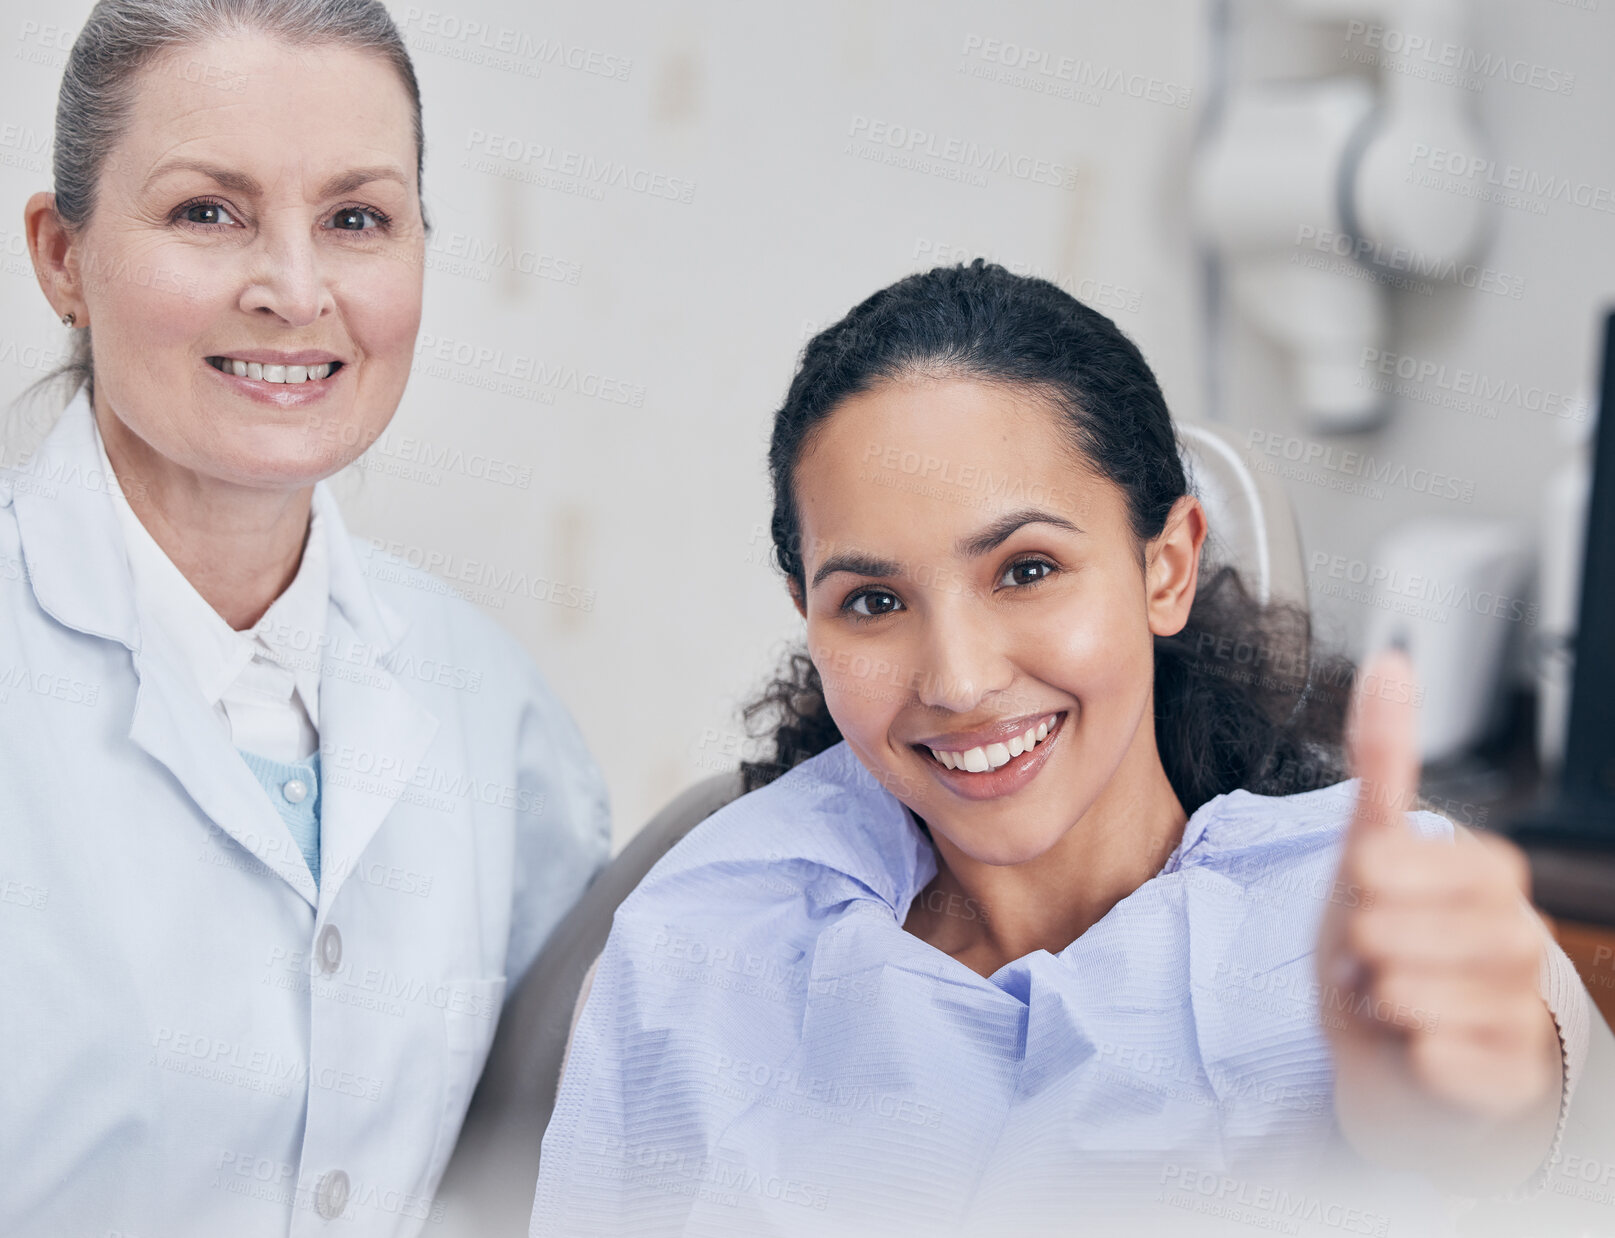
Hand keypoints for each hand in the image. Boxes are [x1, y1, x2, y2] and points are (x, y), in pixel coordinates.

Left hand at [1315, 647, 1562, 1190]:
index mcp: (1492, 875)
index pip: (1413, 859)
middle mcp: (1521, 939)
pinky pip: (1444, 1062)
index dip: (1371, 881)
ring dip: (1377, 1002)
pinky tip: (1417, 1048)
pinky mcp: (1514, 1080)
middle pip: (1402, 931)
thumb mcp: (1369, 850)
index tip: (1367, 892)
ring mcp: (1523, 1011)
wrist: (1390, 1058)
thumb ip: (1383, 759)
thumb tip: (1391, 662)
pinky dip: (1408, 1055)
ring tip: (1389, 999)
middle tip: (1373, 957)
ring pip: (1415, 997)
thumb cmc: (1383, 948)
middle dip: (1364, 947)